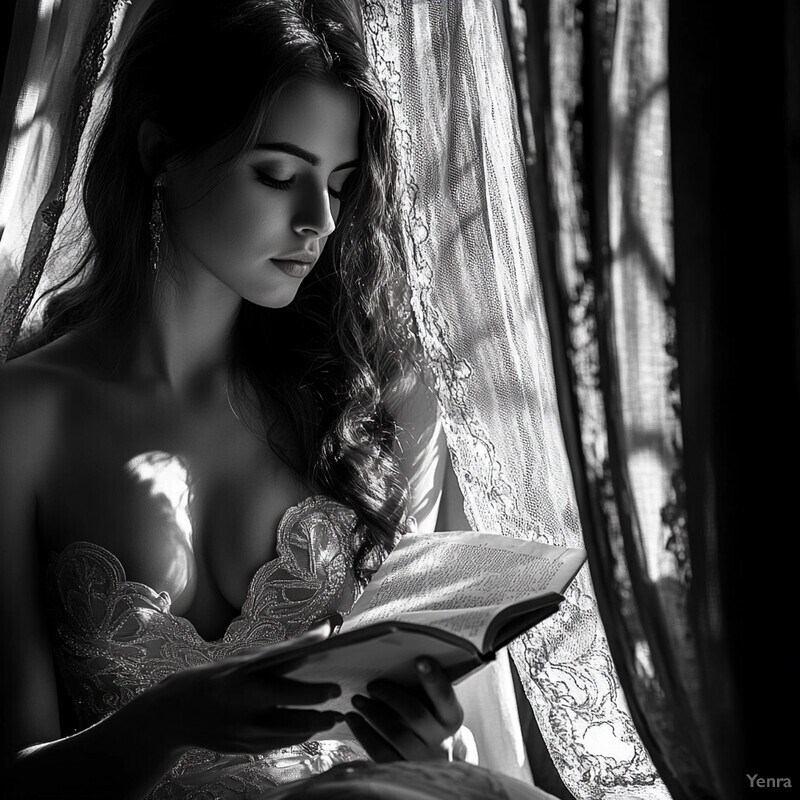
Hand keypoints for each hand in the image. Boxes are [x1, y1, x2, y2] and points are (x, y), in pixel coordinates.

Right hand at [152, 622, 342, 754]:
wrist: (176, 712)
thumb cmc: (218, 676)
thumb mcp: (245, 659)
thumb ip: (285, 651)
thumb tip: (323, 634)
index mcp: (246, 685)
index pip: (290, 690)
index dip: (317, 691)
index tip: (337, 686)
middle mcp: (246, 714)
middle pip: (296, 720)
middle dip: (323, 715)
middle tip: (340, 705)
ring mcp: (246, 736)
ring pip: (292, 736)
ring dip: (317, 727)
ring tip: (334, 717)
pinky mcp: (245, 750)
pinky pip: (281, 744)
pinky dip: (299, 735)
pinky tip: (312, 726)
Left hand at [344, 657, 464, 760]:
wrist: (436, 757)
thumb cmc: (430, 718)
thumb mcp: (434, 705)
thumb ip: (423, 689)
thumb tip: (392, 665)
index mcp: (451, 717)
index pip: (444, 696)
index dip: (433, 678)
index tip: (419, 660)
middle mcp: (441, 741)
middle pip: (416, 715)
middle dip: (391, 696)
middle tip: (372, 684)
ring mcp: (423, 759)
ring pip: (397, 735)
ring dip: (373, 714)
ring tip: (357, 700)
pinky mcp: (403, 771)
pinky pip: (381, 753)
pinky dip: (363, 733)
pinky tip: (353, 719)